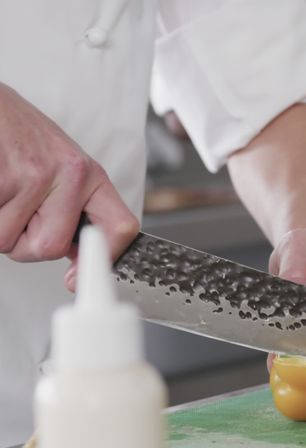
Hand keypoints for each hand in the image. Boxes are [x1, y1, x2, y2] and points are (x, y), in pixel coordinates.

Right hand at [0, 85, 138, 267]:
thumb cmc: (20, 137)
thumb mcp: (61, 168)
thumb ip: (72, 208)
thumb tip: (76, 257)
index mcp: (90, 177)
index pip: (121, 227)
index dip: (104, 258)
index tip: (76, 279)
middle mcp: (71, 175)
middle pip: (49, 248)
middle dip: (23, 243)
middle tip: (15, 213)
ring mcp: (36, 175)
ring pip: (8, 240)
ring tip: (2, 190)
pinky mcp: (5, 177)